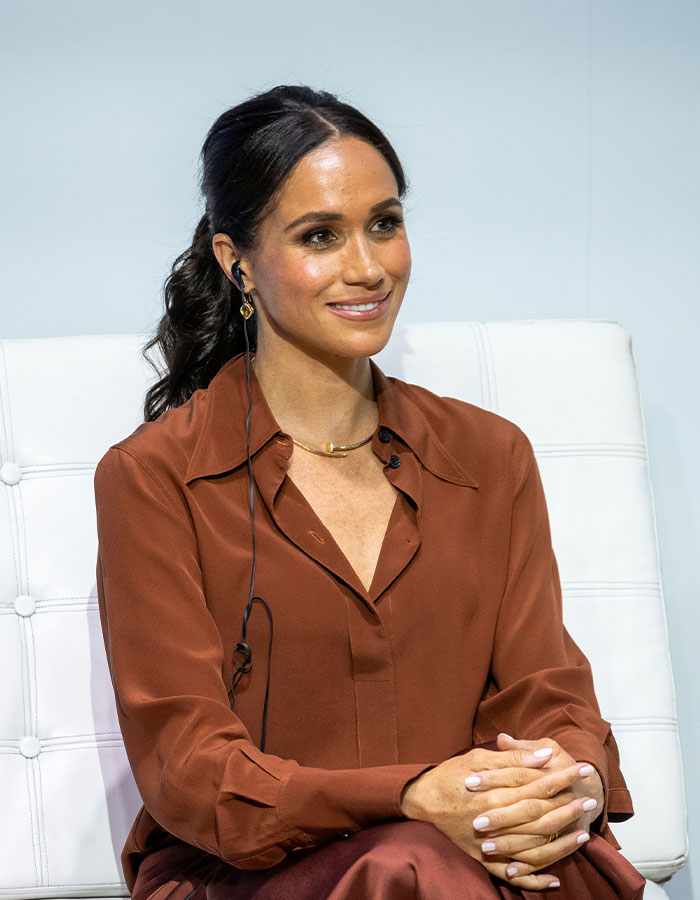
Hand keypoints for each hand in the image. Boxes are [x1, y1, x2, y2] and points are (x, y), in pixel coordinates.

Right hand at [400, 734, 602, 890]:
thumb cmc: (450, 775)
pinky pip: (513, 874)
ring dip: (560, 841)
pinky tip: (554, 879)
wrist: (420, 801)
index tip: (581, 770)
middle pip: (538, 814)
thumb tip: (543, 755)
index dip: (560, 776)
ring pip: (532, 846)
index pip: (535, 783)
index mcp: (494, 791)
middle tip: (591, 800)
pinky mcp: (483, 859)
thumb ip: (511, 757)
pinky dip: (534, 879)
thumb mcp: (478, 757)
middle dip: (567, 806)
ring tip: (582, 833)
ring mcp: (490, 842)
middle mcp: (494, 818)